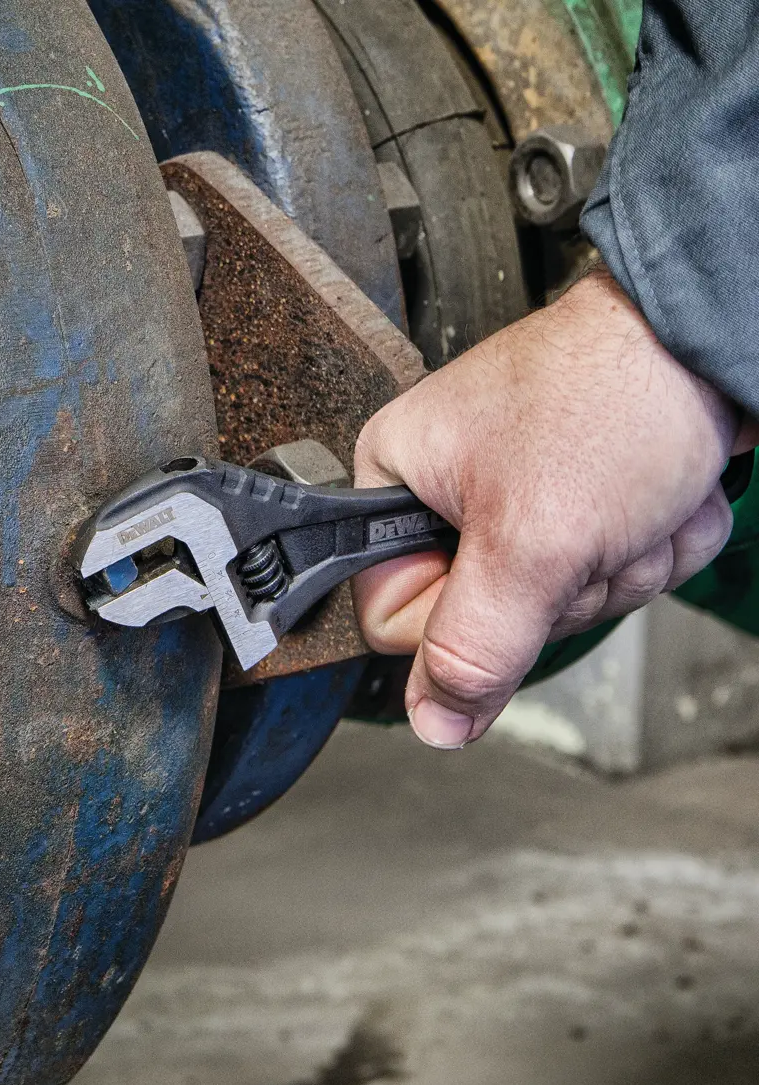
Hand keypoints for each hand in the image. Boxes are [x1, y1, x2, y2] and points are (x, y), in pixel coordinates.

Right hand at [352, 269, 749, 747]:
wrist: (715, 336)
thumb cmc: (614, 392)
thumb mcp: (531, 543)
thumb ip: (474, 648)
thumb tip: (433, 721)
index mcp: (396, 482)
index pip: (398, 620)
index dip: (470, 618)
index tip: (516, 570)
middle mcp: (448, 488)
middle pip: (495, 618)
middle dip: (571, 584)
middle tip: (592, 524)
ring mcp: (522, 493)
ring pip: (566, 599)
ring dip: (625, 562)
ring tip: (633, 498)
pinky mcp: (588, 496)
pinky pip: (616, 569)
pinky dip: (656, 542)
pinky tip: (661, 493)